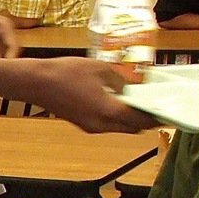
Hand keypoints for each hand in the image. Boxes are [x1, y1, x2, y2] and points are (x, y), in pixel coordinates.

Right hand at [28, 57, 160, 132]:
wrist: (35, 83)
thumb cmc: (65, 73)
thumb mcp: (100, 69)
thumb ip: (121, 81)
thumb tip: (130, 88)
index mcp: (108, 111)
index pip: (141, 120)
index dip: (154, 116)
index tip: (163, 109)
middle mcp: (100, 124)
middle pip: (132, 128)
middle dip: (144, 120)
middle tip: (152, 105)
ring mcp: (89, 126)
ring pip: (119, 128)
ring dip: (129, 119)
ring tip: (135, 102)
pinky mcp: (81, 124)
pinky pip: (106, 125)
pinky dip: (115, 118)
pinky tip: (115, 102)